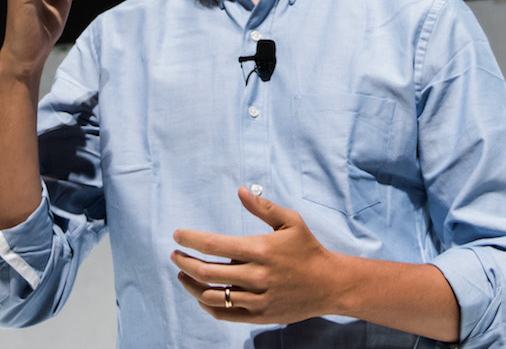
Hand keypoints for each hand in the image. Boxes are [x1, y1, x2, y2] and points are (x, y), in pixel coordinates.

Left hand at [171, 187, 347, 325]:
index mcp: (260, 249)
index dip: (190, 240)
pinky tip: (201, 294)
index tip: (177, 235)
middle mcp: (256, 275)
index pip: (213, 245)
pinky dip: (207, 305)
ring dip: (191, 285)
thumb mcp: (291, 221)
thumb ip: (263, 206)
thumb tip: (240, 190)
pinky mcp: (259, 315)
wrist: (330, 284)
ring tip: (183, 274)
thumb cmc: (308, 249)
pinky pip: (225, 313)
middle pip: (206, 272)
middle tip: (175, 254)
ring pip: (211, 296)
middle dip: (184, 262)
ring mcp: (257, 298)